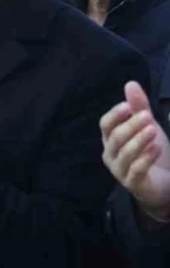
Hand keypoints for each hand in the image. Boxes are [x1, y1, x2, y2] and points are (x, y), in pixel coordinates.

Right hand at [102, 82, 169, 222]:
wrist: (163, 183)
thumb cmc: (151, 152)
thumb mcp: (147, 126)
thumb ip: (139, 107)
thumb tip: (130, 83)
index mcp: (111, 140)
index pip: (105, 125)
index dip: (115, 115)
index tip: (129, 106)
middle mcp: (111, 154)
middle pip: (116, 138)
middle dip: (131, 126)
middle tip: (148, 116)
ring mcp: (120, 171)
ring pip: (125, 154)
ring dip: (139, 140)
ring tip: (153, 130)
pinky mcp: (133, 184)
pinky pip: (136, 170)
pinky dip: (146, 158)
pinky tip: (156, 148)